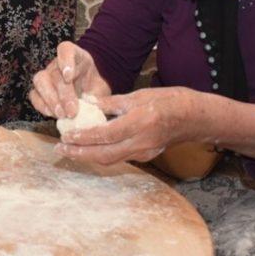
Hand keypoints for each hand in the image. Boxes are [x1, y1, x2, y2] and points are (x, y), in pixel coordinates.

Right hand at [30, 42, 111, 119]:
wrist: (91, 92)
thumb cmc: (96, 87)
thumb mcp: (102, 88)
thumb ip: (100, 95)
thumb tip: (97, 108)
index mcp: (76, 56)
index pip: (66, 49)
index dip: (65, 61)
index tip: (69, 77)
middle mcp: (58, 64)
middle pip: (54, 72)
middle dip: (63, 94)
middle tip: (72, 111)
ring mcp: (47, 76)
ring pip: (40, 81)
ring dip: (50, 100)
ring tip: (62, 114)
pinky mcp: (40, 90)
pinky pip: (34, 95)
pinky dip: (41, 105)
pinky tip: (52, 114)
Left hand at [56, 86, 193, 165]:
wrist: (194, 118)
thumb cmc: (168, 101)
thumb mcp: (139, 95)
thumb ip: (112, 101)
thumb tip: (87, 101)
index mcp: (139, 123)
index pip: (105, 134)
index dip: (84, 137)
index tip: (66, 136)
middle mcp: (141, 142)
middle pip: (105, 155)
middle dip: (80, 154)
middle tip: (60, 149)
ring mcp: (144, 152)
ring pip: (111, 159)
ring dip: (88, 156)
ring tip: (69, 150)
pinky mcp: (146, 156)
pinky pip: (120, 158)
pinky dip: (102, 154)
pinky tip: (90, 148)